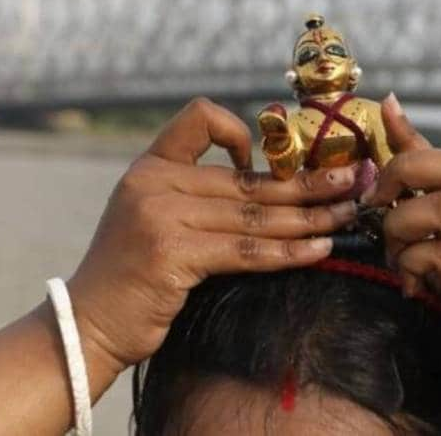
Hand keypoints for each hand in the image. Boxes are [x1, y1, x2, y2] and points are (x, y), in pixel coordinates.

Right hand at [68, 97, 357, 369]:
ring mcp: (161, 216)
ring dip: (310, 217)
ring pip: (255, 214)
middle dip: (307, 183)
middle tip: (352, 183)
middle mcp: (154, 182)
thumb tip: (269, 191)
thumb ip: (196, 198)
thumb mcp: (155, 220)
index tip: (262, 159)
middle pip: (247, 179)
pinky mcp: (173, 254)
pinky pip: (247, 251)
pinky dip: (289, 252)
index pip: (198, 118)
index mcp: (150, 166)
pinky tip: (320, 249)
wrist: (89, 322)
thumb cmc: (131, 275)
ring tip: (347, 215)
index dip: (238, 130)